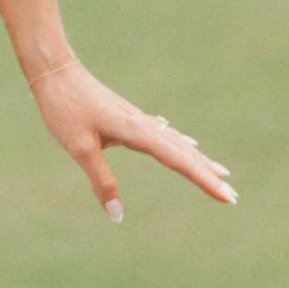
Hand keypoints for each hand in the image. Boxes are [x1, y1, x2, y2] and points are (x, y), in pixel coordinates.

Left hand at [32, 53, 236, 221]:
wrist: (56, 72)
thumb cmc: (65, 108)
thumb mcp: (81, 149)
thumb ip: (102, 181)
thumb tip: (117, 215)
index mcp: (138, 131)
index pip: (179, 160)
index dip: (204, 179)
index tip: (225, 195)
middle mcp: (145, 124)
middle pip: (185, 153)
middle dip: (208, 174)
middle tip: (232, 196)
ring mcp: (139, 119)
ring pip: (177, 143)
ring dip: (198, 160)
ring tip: (220, 172)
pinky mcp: (130, 117)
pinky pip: (164, 134)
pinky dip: (180, 143)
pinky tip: (189, 143)